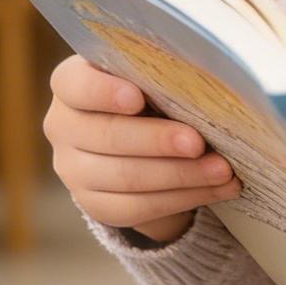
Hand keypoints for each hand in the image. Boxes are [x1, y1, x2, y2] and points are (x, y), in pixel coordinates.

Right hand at [43, 54, 241, 243]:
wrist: (145, 143)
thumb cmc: (153, 94)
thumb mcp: (152, 77)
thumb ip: (163, 76)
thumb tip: (206, 79)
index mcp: (71, 84)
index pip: (75, 84)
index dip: (103, 92)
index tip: (137, 97)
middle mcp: (63, 126)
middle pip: (107, 136)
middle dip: (158, 141)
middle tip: (198, 143)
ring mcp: (74, 170)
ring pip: (126, 178)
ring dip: (181, 174)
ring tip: (222, 170)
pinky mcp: (95, 204)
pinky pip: (138, 208)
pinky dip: (183, 199)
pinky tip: (217, 189)